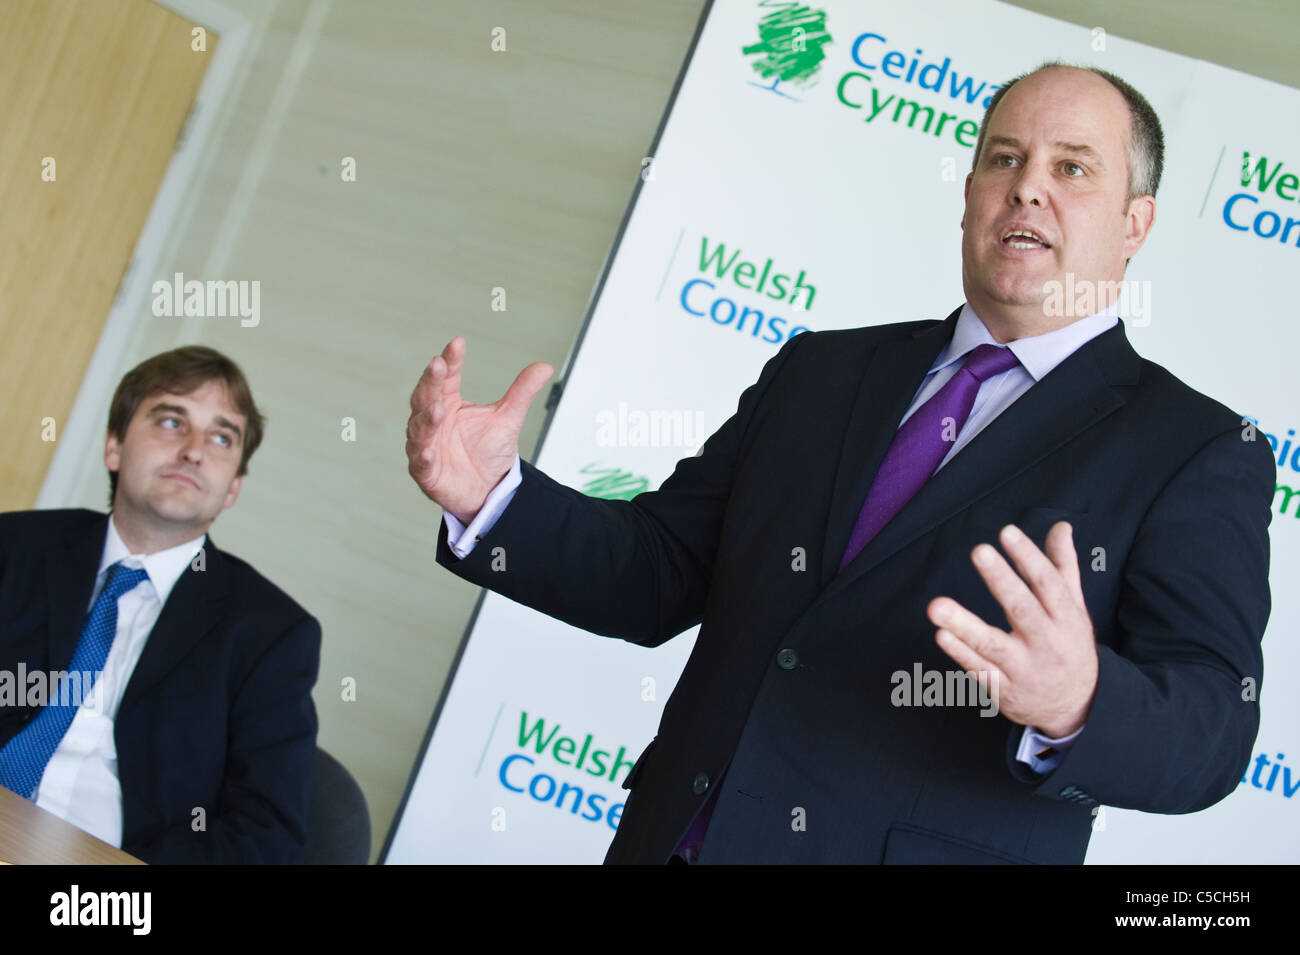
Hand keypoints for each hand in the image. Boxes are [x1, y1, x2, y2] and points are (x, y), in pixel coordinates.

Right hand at [406, 336, 552, 520]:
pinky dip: (423, 455)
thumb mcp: (508, 418)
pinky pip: (421, 462)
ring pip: (420, 428)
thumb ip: (521, 392)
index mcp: (448, 402)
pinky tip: (428, 449)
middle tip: (438, 364)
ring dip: (427, 418)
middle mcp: (432, 421)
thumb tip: (545, 366)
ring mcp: (426, 445)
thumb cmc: (489, 451)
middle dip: (430, 381)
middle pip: (426, 396)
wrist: (489, 490)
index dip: (451, 360)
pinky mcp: (426, 471)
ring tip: (439, 408)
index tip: (458, 343)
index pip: (447, 377)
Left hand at [926, 520, 1097, 737]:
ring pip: (993, 646)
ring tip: (937, 606)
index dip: (1029, 558)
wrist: (1077, 707)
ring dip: (964, 625)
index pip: (1048, 585)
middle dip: (1001, 581)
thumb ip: (1063, 567)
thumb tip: (1060, 527)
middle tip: (980, 551)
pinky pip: (981, 672)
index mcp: (1066, 619)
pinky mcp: (1004, 690)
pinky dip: (961, 655)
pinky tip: (942, 635)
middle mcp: (1046, 644)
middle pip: (1023, 610)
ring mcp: (1024, 669)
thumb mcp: (1074, 608)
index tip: (1007, 533)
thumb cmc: (1069, 646)